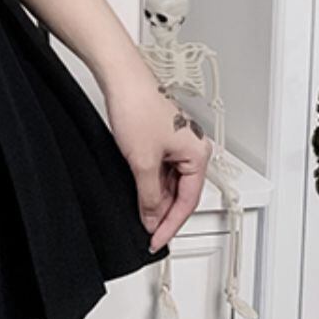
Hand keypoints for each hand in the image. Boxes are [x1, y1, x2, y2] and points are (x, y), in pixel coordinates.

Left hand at [103, 72, 211, 252]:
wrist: (120, 78)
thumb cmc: (137, 106)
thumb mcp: (143, 162)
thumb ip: (150, 195)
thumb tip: (152, 217)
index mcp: (198, 154)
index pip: (189, 201)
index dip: (171, 224)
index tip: (157, 239)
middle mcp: (192, 148)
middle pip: (181, 192)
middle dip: (164, 213)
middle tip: (149, 233)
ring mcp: (176, 142)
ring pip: (170, 182)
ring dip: (156, 199)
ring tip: (142, 217)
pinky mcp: (160, 136)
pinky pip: (160, 169)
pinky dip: (150, 184)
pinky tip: (140, 194)